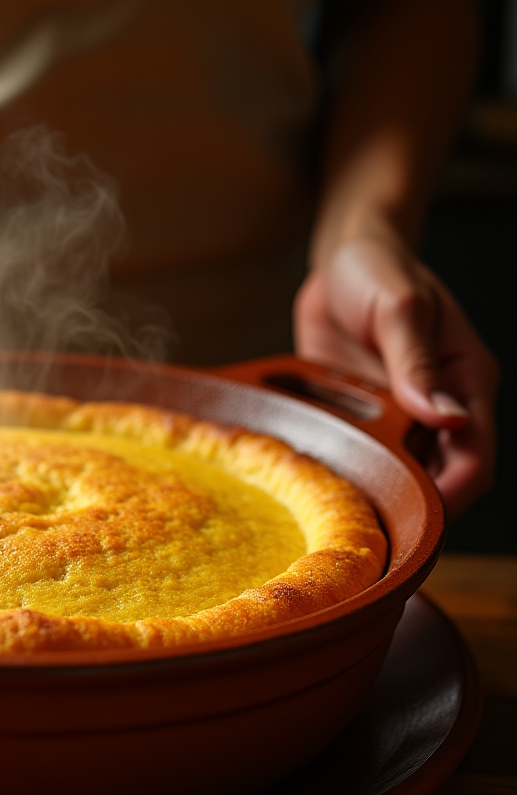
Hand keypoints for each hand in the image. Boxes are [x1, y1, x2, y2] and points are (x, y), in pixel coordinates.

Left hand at [294, 234, 497, 518]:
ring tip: (341, 516)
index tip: (416, 519)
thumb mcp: (399, 308)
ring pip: (399, 475)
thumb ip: (416, 363)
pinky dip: (347, 474)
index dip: (452, 495)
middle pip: (439, 480)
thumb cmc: (379, 271)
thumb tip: (446, 419)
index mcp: (468, 383)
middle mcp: (437, 408)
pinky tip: (320, 489)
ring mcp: (398, 417)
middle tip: (369, 532)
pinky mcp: (362, 418)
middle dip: (412, 509)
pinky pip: (360, 457)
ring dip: (376, 496)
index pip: (475, 459)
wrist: (340, 262)